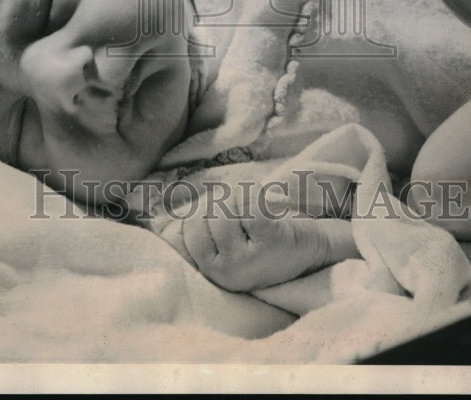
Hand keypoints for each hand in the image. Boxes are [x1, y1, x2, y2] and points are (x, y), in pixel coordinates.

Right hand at [163, 198, 352, 291]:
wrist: (313, 249)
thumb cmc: (265, 241)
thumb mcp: (226, 245)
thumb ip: (195, 232)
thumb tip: (157, 219)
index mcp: (211, 272)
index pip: (185, 231)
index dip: (200, 211)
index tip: (220, 211)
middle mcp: (225, 273)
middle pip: (202, 217)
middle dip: (220, 203)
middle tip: (242, 210)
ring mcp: (247, 261)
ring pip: (223, 210)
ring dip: (240, 199)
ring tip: (255, 212)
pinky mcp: (269, 244)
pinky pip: (248, 207)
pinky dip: (257, 197)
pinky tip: (268, 208)